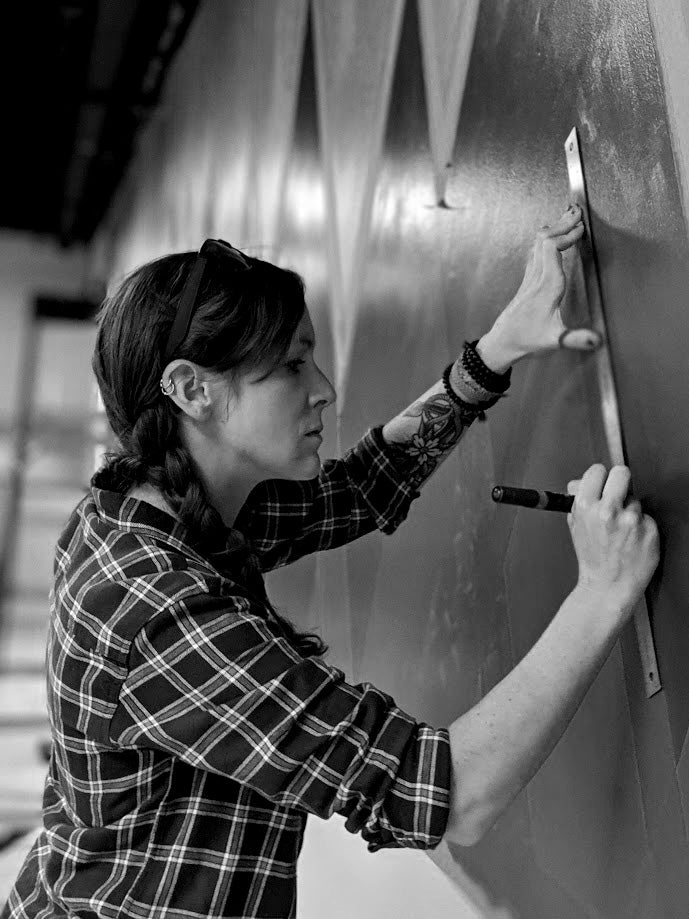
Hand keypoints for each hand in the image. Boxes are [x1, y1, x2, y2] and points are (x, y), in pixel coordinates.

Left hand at [476, 205, 601, 371]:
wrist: (503, 343)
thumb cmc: (527, 340)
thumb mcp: (554, 341)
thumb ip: (576, 339)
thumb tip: (597, 340)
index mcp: (546, 286)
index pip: (552, 249)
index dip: (567, 235)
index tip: (582, 229)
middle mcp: (536, 278)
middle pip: (545, 240)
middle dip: (562, 224)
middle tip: (578, 210)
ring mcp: (530, 278)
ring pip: (538, 244)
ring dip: (555, 228)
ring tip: (569, 217)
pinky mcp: (527, 282)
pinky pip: (535, 252)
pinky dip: (546, 239)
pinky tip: (550, 236)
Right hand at [566, 465, 658, 614]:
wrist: (608, 585)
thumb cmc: (593, 558)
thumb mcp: (576, 526)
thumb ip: (577, 500)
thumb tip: (580, 482)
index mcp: (586, 506)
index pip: (597, 471)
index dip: (600, 478)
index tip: (602, 485)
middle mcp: (608, 510)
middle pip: (621, 473)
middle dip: (620, 482)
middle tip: (618, 495)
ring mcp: (630, 520)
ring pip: (635, 499)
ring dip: (630, 511)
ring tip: (622, 529)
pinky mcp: (649, 529)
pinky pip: (647, 517)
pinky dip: (642, 526)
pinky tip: (633, 539)